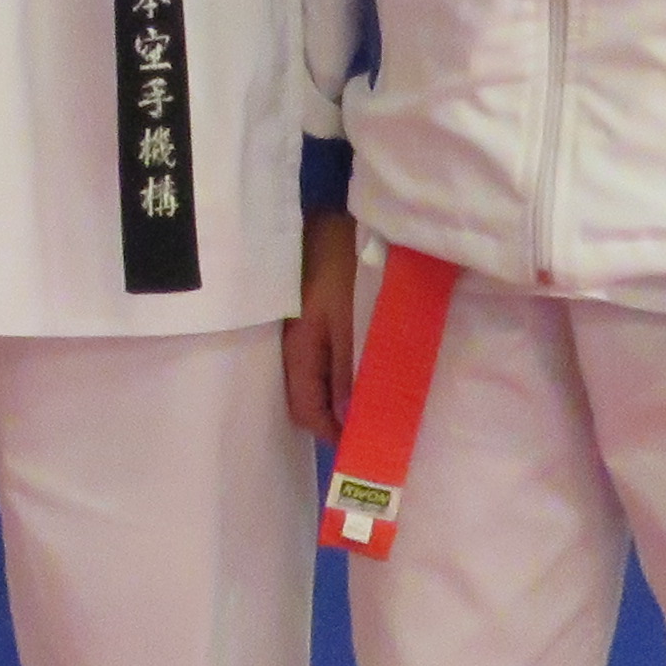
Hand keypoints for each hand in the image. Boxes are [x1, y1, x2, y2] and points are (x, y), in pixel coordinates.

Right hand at [284, 209, 358, 439]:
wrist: (338, 218)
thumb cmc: (349, 269)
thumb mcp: (354, 324)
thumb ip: (350, 374)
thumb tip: (345, 422)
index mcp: (298, 350)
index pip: (305, 410)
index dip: (331, 434)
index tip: (364, 447)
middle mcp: (292, 345)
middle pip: (307, 396)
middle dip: (335, 417)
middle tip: (373, 426)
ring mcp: (300, 329)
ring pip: (315, 376)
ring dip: (340, 393)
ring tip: (372, 402)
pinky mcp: (312, 315)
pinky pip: (322, 356)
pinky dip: (341, 371)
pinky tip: (362, 369)